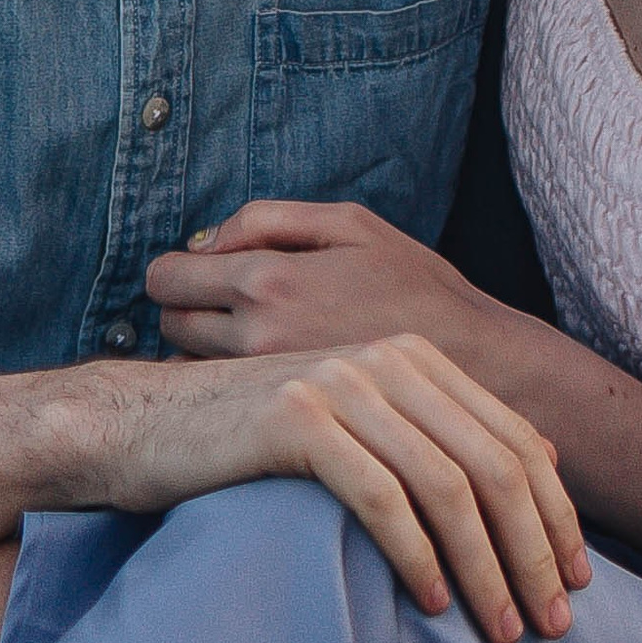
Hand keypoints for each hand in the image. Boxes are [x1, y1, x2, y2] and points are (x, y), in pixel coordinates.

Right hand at [109, 337, 588, 642]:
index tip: (574, 578)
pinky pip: (381, 496)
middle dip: (533, 549)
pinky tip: (431, 604)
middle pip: (494, 461)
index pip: (512, 435)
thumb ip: (426, 431)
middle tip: (552, 622)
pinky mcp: (297, 419)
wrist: (145, 420)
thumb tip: (525, 470)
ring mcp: (341, 383)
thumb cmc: (254, 436)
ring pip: (447, 485)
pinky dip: (417, 556)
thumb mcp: (354, 419)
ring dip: (485, 568)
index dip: (555, 511)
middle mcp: (385, 358)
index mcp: (411, 354)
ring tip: (501, 630)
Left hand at [150, 201, 507, 386]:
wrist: (473, 366)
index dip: (175, 270)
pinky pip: (222, 403)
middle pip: (168, 324)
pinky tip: (258, 380)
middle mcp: (256, 335)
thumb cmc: (414, 285)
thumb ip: (267, 219)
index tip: (196, 273)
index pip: (168, 279)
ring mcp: (266, 386)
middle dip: (185, 309)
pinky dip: (225, 389)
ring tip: (242, 344)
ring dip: (199, 353)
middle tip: (223, 306)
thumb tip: (205, 241)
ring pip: (187, 369)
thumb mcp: (349, 223)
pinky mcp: (282, 422)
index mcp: (269, 278)